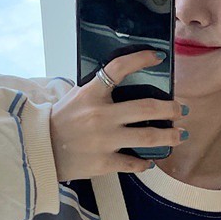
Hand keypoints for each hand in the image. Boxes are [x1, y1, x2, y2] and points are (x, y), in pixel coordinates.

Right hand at [50, 50, 188, 182]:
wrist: (40, 150)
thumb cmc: (59, 122)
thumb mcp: (76, 98)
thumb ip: (99, 92)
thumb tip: (126, 82)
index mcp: (91, 94)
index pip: (118, 68)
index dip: (141, 59)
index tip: (157, 56)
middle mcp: (101, 116)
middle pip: (146, 107)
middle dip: (170, 108)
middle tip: (180, 109)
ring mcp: (104, 141)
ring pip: (148, 136)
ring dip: (169, 135)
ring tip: (180, 135)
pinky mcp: (104, 162)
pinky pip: (133, 163)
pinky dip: (144, 162)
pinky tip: (149, 161)